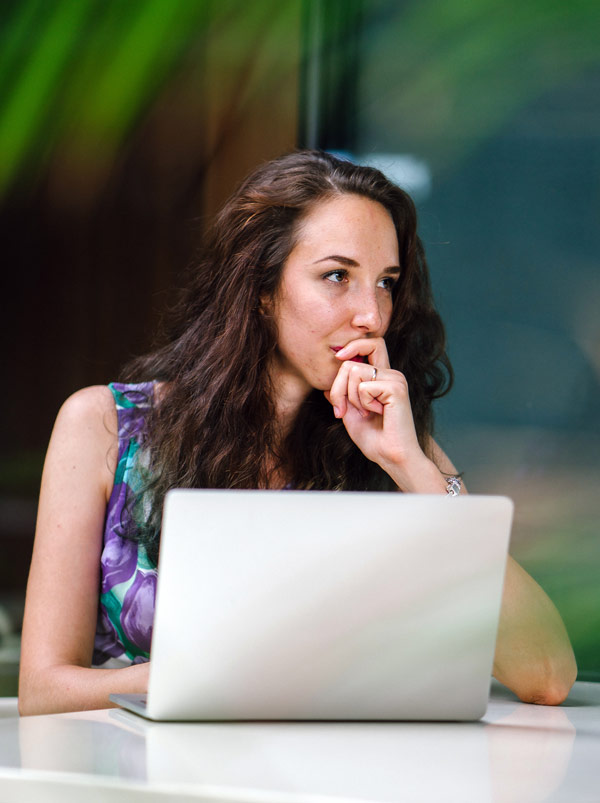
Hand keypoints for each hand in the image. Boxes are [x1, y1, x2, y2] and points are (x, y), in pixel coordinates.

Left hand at [324, 337, 425, 478]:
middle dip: (338, 387)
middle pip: (352, 360)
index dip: (352, 346)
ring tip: (366, 412)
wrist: (391, 456)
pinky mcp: (396, 388)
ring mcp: (395, 379)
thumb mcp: (350, 413)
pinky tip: (378, 413)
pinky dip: (363, 403)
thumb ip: (341, 395)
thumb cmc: (374, 438)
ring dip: (351, 397)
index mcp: (383, 377)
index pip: (371, 343)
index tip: (338, 357)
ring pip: (354, 371)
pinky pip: (363, 387)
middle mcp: (391, 374)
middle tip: (342, 409)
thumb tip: (326, 384)